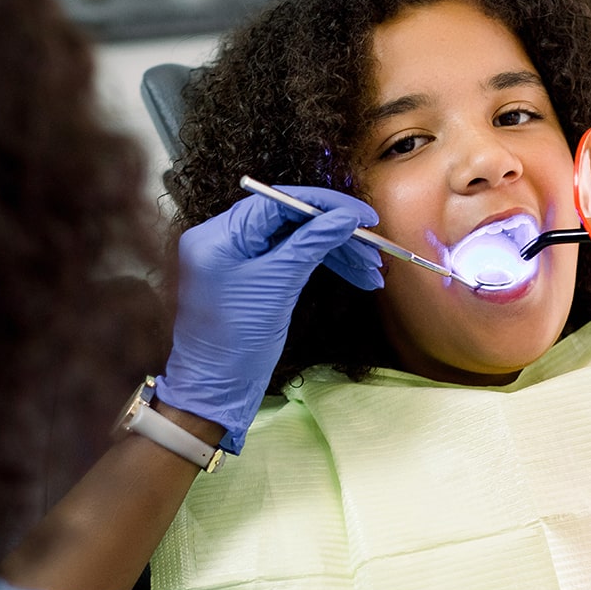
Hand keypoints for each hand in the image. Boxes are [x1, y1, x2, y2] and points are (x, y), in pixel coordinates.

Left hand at [156, 187, 382, 452]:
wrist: (217, 388)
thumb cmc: (236, 343)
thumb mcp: (278, 286)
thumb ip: (310, 244)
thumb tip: (344, 216)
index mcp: (219, 235)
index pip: (279, 201)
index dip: (326, 205)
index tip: (363, 215)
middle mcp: (223, 238)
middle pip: (290, 220)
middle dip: (335, 233)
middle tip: (374, 248)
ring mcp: (235, 257)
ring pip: (295, 240)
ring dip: (335, 252)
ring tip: (371, 272)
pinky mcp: (249, 275)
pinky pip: (289, 258)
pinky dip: (320, 265)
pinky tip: (353, 275)